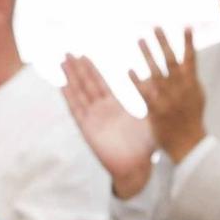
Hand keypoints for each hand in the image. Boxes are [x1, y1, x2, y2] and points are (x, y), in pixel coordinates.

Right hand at [60, 54, 155, 198]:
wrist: (137, 166)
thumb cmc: (145, 145)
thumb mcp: (150, 115)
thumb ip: (150, 97)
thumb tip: (158, 78)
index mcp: (114, 106)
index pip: (99, 83)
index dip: (91, 69)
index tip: (83, 55)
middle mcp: (101, 110)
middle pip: (86, 85)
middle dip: (77, 69)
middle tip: (68, 52)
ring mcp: (93, 119)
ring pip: (79, 94)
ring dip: (70, 78)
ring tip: (62, 63)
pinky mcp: (88, 129)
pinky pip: (76, 110)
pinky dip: (69, 97)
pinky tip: (62, 84)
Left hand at [128, 27, 205, 162]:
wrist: (189, 145)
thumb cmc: (193, 120)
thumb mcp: (197, 96)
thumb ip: (190, 78)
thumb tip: (187, 60)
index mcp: (191, 84)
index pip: (190, 59)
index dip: (188, 43)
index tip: (186, 26)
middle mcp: (180, 89)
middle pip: (171, 61)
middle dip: (163, 43)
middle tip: (155, 26)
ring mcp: (168, 99)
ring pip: (157, 73)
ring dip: (148, 55)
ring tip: (139, 39)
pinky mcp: (156, 111)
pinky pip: (144, 93)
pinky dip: (137, 81)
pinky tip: (128, 69)